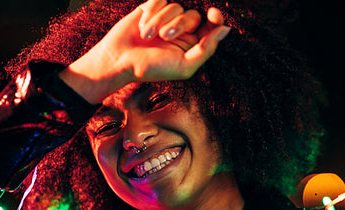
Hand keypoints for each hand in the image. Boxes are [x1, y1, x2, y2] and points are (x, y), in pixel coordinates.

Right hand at [60, 0, 229, 103]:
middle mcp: (181, 30)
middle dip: (179, 25)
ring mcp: (166, 18)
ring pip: (176, 6)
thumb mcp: (184, 66)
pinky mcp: (151, 8)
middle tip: (164, 38)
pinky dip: (153, 11)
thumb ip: (206, 49)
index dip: (215, 18)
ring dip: (161, 21)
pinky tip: (142, 24)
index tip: (213, 14)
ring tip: (147, 36)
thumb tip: (225, 29)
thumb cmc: (151, 68)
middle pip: (194, 15)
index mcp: (192, 45)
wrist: (119, 60)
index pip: (211, 27)